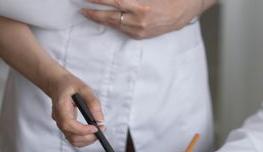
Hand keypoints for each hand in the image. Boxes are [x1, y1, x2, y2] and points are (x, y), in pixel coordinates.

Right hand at [49, 72, 103, 146]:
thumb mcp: (84, 88)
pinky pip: (74, 138)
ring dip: (87, 140)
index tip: (96, 128)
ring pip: (73, 141)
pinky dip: (84, 139)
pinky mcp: (65, 128)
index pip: (69, 124)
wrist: (57, 85)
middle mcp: (58, 119)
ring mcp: (61, 125)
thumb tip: (100, 119)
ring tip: (99, 131)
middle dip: (89, 137)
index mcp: (60, 107)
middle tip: (102, 129)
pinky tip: (92, 131)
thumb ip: (93, 102)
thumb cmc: (70, 85)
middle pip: (72, 137)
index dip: (83, 130)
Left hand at [81, 0, 216, 39]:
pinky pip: (121, 29)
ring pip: (114, 25)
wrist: (181, 12)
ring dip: (100, 19)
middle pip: (110, 17)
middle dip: (93, 13)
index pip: (113, 1)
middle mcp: (138, 21)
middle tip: (81, 9)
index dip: (98, 0)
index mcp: (141, 7)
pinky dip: (112, 23)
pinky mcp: (139, 36)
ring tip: (88, 13)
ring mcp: (138, 31)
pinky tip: (105, 19)